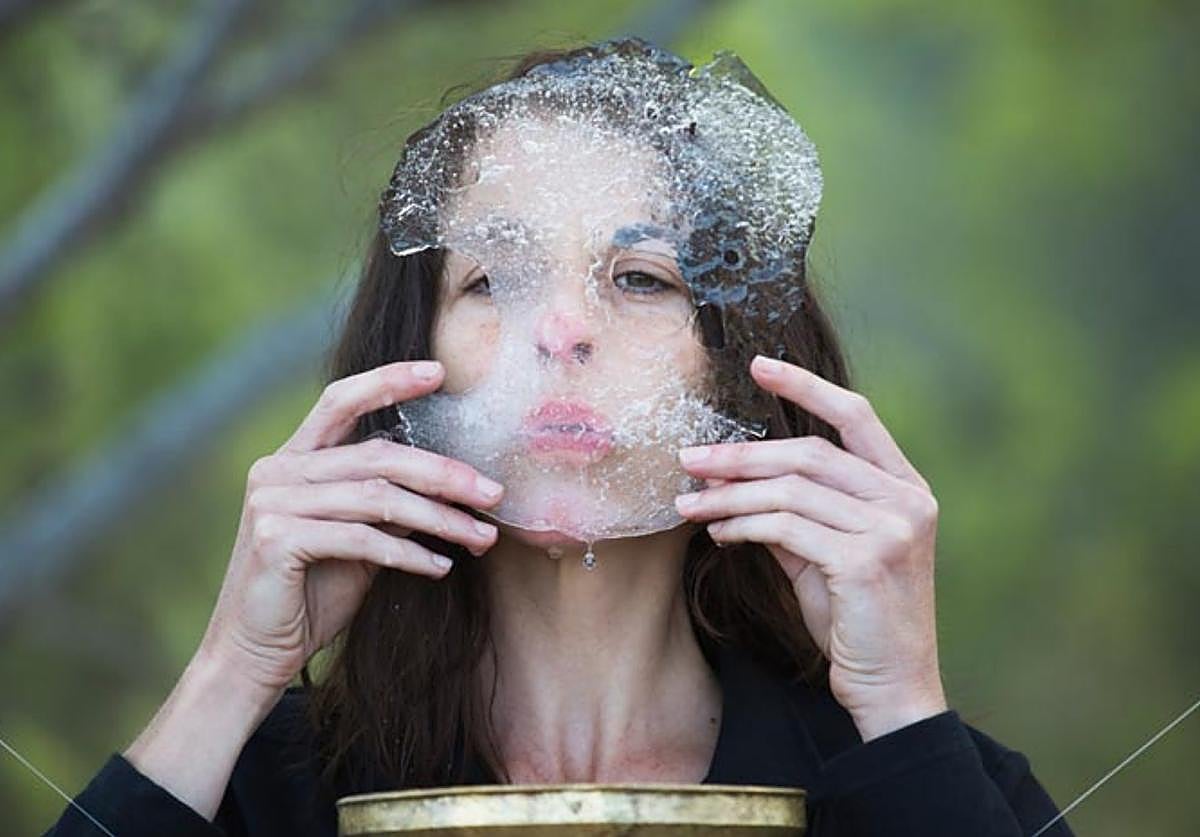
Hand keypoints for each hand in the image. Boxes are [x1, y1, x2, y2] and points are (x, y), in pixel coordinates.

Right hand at [198, 360, 504, 694]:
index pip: (341, 400)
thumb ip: (386, 506)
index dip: (387, 379)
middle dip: (444, 472)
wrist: (255, 654)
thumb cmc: (311, 595)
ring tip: (482, 537)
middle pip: (377, 454)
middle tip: (493, 492)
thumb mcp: (357, 541)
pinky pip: (361, 538)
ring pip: (378, 497)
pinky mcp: (276, 539)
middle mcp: (277, 470)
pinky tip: (440, 567)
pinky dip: (408, 554)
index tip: (439, 372)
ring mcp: (272, 502)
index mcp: (293, 459)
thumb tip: (454, 486)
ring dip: (440, 519)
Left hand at [674, 355, 945, 740]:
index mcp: (905, 486)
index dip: (806, 385)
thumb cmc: (856, 620)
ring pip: (789, 490)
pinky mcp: (867, 561)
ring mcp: (893, 529)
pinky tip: (717, 534)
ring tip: (688, 503)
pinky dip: (742, 526)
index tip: (758, 365)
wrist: (893, 688)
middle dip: (740, 454)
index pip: (856, 415)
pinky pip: (785, 528)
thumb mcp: (825, 555)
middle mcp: (907, 500)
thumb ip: (793, 513)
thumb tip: (730, 480)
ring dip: (728, 495)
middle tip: (688, 459)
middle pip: (809, 453)